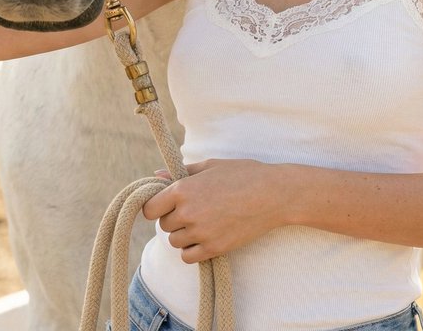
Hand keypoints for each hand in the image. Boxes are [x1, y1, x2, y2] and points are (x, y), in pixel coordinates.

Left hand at [142, 158, 283, 262]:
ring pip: (175, 242)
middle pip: (164, 225)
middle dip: (174, 218)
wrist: (272, 194)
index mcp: (183, 189)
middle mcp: (188, 212)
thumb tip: (157, 175)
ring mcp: (201, 232)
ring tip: (202, 222)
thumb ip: (182, 172)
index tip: (165, 205)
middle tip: (192, 209)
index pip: (150, 209)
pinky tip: (204, 237)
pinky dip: (192, 250)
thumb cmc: (242, 174)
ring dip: (183, 234)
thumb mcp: (211, 165)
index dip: (156, 207)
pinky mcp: (214, 248)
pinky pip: (188, 257)